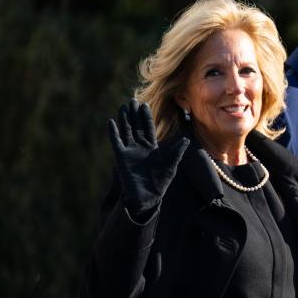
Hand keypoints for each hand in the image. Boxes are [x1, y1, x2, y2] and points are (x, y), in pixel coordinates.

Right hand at [107, 99, 188, 213]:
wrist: (148, 197)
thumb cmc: (160, 182)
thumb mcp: (170, 165)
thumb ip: (176, 152)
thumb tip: (186, 140)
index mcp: (152, 147)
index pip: (148, 128)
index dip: (146, 117)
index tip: (145, 105)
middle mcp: (140, 147)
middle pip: (136, 126)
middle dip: (134, 114)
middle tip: (133, 100)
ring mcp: (130, 151)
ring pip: (126, 131)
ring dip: (124, 119)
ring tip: (123, 107)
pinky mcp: (121, 158)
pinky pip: (116, 142)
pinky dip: (113, 133)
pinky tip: (111, 122)